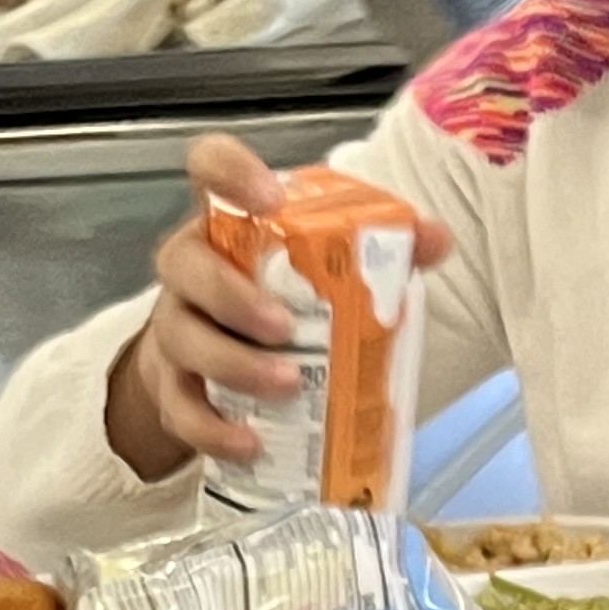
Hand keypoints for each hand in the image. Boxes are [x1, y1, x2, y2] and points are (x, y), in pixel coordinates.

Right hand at [103, 134, 454, 483]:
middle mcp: (191, 267)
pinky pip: (181, 408)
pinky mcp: (172, 386)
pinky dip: (214, 429)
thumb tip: (436, 238)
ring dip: (233, 365)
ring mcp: (175, 326)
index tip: (268, 198)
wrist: (220, 362)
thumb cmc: (279, 298)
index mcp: (229, 222)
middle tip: (285, 327)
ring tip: (286, 385)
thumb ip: (384, 246)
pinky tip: (251, 443)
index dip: (230, 171)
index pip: (209, 167)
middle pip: (186, 264)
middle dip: (232, 296)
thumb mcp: (329, 267)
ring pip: (182, 339)